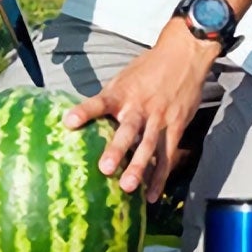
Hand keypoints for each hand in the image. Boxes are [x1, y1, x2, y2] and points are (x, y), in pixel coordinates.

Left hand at [63, 24, 216, 201]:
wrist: (183, 56)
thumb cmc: (148, 68)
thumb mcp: (123, 77)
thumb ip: (109, 99)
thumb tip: (85, 116)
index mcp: (122, 93)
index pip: (99, 102)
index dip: (84, 111)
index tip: (69, 122)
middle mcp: (139, 107)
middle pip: (127, 131)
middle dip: (116, 150)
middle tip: (104, 168)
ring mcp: (159, 118)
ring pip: (149, 147)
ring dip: (139, 168)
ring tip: (128, 188)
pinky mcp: (176, 127)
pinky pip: (168, 155)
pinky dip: (160, 176)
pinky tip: (151, 195)